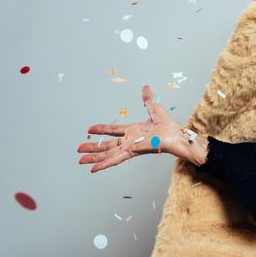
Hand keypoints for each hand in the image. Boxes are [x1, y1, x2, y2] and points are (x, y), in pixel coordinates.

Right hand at [77, 85, 203, 173]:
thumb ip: (148, 99)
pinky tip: (94, 169)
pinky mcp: (131, 152)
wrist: (176, 135)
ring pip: (107, 154)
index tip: (89, 129)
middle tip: (79, 151)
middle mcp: (129, 140)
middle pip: (106, 145)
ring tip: (81, 161)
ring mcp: (129, 147)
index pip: (113, 130)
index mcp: (133, 131)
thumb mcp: (155, 108)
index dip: (101, 129)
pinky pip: (115, 159)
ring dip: (94, 158)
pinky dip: (104, 164)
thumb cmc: (169, 126)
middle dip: (92, 148)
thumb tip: (146, 87)